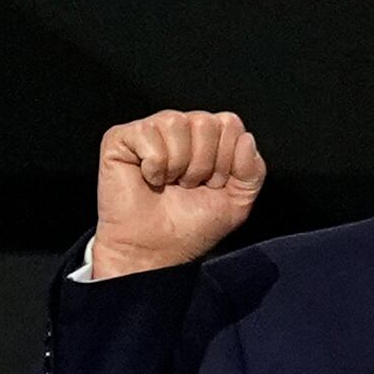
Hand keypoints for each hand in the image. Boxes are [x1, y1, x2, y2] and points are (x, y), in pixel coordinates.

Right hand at [91, 110, 266, 278]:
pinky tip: (149, 179)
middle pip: (206, 122)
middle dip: (203, 163)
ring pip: (177, 123)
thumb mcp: (238, 201)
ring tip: (170, 183)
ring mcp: (151, 130)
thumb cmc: (191, 227)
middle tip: (188, 185)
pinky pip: (147, 133)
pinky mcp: (121, 138)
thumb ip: (253, 170)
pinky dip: (153, 164)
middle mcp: (182, 127)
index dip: (226, 160)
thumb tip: (246, 138)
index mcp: (210, 137)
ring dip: (178, 164)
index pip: (230, 123)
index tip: (212, 184)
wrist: (155, 252)